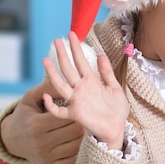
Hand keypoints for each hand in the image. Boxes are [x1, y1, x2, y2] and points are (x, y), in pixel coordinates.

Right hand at [1, 79, 83, 163]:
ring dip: (85, 137)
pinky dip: (80, 152)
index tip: (84, 106)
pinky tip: (83, 143)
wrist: (12, 139)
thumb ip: (47, 87)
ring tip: (90, 128)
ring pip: (76, 147)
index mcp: (36, 125)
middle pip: (74, 132)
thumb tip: (65, 81)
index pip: (65, 118)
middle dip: (84, 123)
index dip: (78, 112)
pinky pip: (71, 161)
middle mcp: (40, 142)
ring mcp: (46, 156)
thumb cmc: (26, 114)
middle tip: (92, 117)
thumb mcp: (31, 98)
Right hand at [42, 31, 129, 150]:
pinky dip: (52, 105)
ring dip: (54, 73)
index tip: (72, 35)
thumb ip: (107, 73)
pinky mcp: (75, 114)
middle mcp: (81, 89)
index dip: (77, 48)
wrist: (117, 128)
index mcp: (91, 81)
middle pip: (69, 69)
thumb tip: (100, 55)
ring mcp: (76, 101)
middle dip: (64, 55)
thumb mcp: (115, 87)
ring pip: (61, 85)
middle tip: (57, 40)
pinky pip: (59, 111)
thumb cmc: (117, 109)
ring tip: (46, 60)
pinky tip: (47, 96)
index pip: (81, 61)